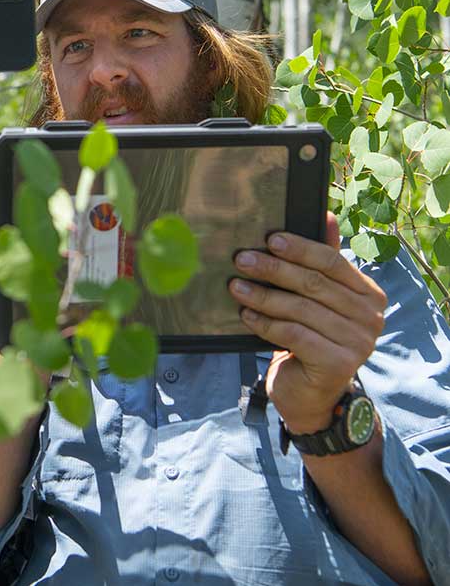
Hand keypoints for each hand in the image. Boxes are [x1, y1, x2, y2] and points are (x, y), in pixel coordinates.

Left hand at [229, 213, 386, 434]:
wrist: (311, 393)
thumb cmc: (311, 336)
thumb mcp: (318, 298)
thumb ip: (323, 261)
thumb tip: (325, 213)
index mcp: (369, 294)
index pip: (331, 262)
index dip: (299, 248)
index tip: (269, 239)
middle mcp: (371, 317)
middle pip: (313, 284)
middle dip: (273, 269)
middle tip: (242, 259)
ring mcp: (358, 343)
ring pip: (300, 309)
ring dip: (263, 295)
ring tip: (235, 286)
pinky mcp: (338, 364)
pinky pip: (294, 334)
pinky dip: (266, 322)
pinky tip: (246, 315)